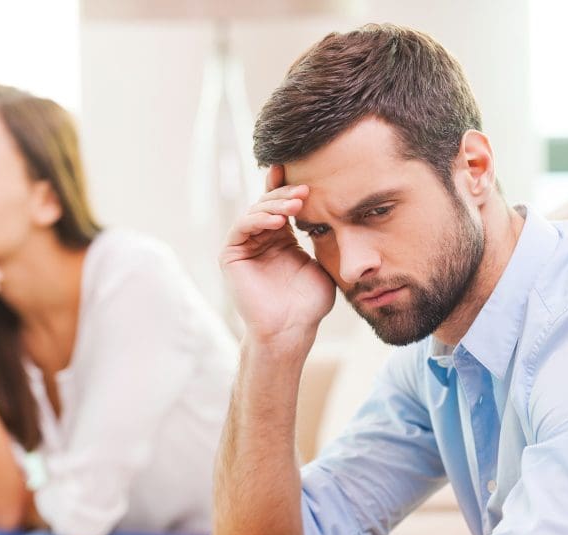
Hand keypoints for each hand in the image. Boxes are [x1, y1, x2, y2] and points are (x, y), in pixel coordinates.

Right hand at [221, 165, 335, 348]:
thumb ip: (322, 239)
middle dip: (287, 193)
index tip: (308, 172)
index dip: (291, 187)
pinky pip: (242, 227)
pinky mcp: (230, 255)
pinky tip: (277, 220)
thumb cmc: (308, 305)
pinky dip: (258, 219)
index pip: (284, 205)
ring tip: (296, 204)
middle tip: (306, 190)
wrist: (290, 330)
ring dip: (275, 204)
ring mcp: (244, 246)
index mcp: (281, 239)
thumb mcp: (322, 264)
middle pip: (269, 203)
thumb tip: (336, 212)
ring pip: (256, 211)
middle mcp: (261, 239)